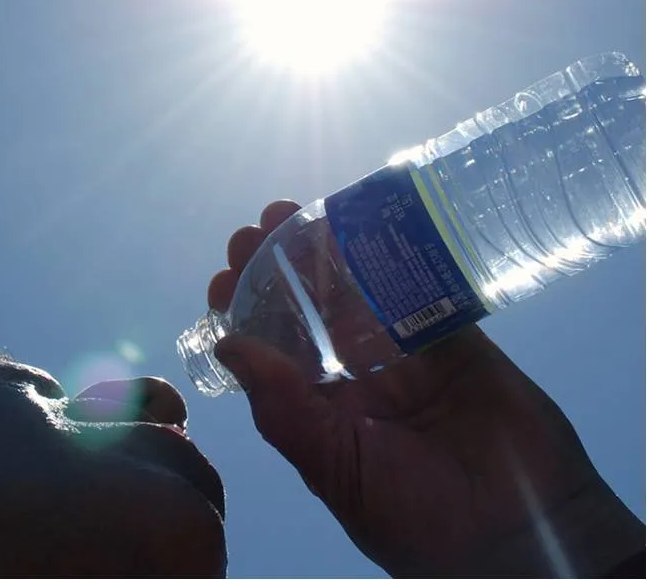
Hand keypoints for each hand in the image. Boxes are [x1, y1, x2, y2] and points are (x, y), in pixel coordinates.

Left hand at [210, 200, 643, 577]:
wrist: (522, 533)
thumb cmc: (417, 515)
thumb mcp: (335, 468)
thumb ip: (283, 408)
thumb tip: (226, 344)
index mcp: (320, 409)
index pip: (271, 349)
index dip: (245, 311)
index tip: (224, 277)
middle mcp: (355, 374)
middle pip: (308, 308)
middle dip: (277, 267)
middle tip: (253, 230)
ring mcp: (404, 352)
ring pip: (356, 289)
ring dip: (324, 251)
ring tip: (292, 213)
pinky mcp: (454, 336)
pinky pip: (419, 286)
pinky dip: (394, 256)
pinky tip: (365, 224)